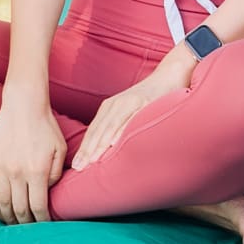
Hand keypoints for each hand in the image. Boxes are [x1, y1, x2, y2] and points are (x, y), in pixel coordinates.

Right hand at [0, 94, 68, 222]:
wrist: (23, 104)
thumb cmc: (45, 125)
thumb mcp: (60, 149)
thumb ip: (56, 173)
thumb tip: (48, 190)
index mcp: (37, 172)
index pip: (39, 207)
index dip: (42, 221)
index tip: (45, 226)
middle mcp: (18, 173)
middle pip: (20, 208)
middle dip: (25, 223)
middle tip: (29, 229)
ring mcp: (2, 167)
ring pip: (4, 200)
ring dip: (9, 214)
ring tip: (14, 221)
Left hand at [72, 57, 189, 171]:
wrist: (167, 76)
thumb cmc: (148, 99)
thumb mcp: (128, 111)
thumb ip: (117, 126)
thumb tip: (105, 149)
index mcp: (109, 107)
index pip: (93, 130)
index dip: (84, 148)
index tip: (75, 166)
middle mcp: (116, 104)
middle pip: (98, 130)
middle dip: (87, 150)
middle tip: (78, 168)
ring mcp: (130, 102)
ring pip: (111, 125)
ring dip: (100, 144)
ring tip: (92, 161)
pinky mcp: (145, 102)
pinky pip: (131, 119)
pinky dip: (121, 131)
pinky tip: (113, 143)